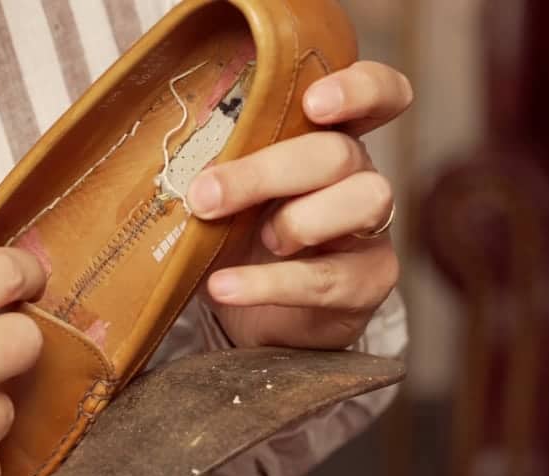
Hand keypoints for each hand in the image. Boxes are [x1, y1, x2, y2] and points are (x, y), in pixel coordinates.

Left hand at [186, 61, 412, 349]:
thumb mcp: (226, 188)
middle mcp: (360, 174)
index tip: (314, 102)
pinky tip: (224, 286)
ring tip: (254, 242)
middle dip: (267, 172)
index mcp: (329, 136)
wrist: (250, 314)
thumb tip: (171, 141)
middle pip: (339, 153)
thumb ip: (216, 157)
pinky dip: (269, 284)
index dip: (360, 89)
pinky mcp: (367, 282)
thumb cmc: (239, 232)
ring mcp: (371, 229)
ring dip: (296, 221)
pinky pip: (328, 278)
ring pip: (362, 202)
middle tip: (204, 195)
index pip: (376, 94)